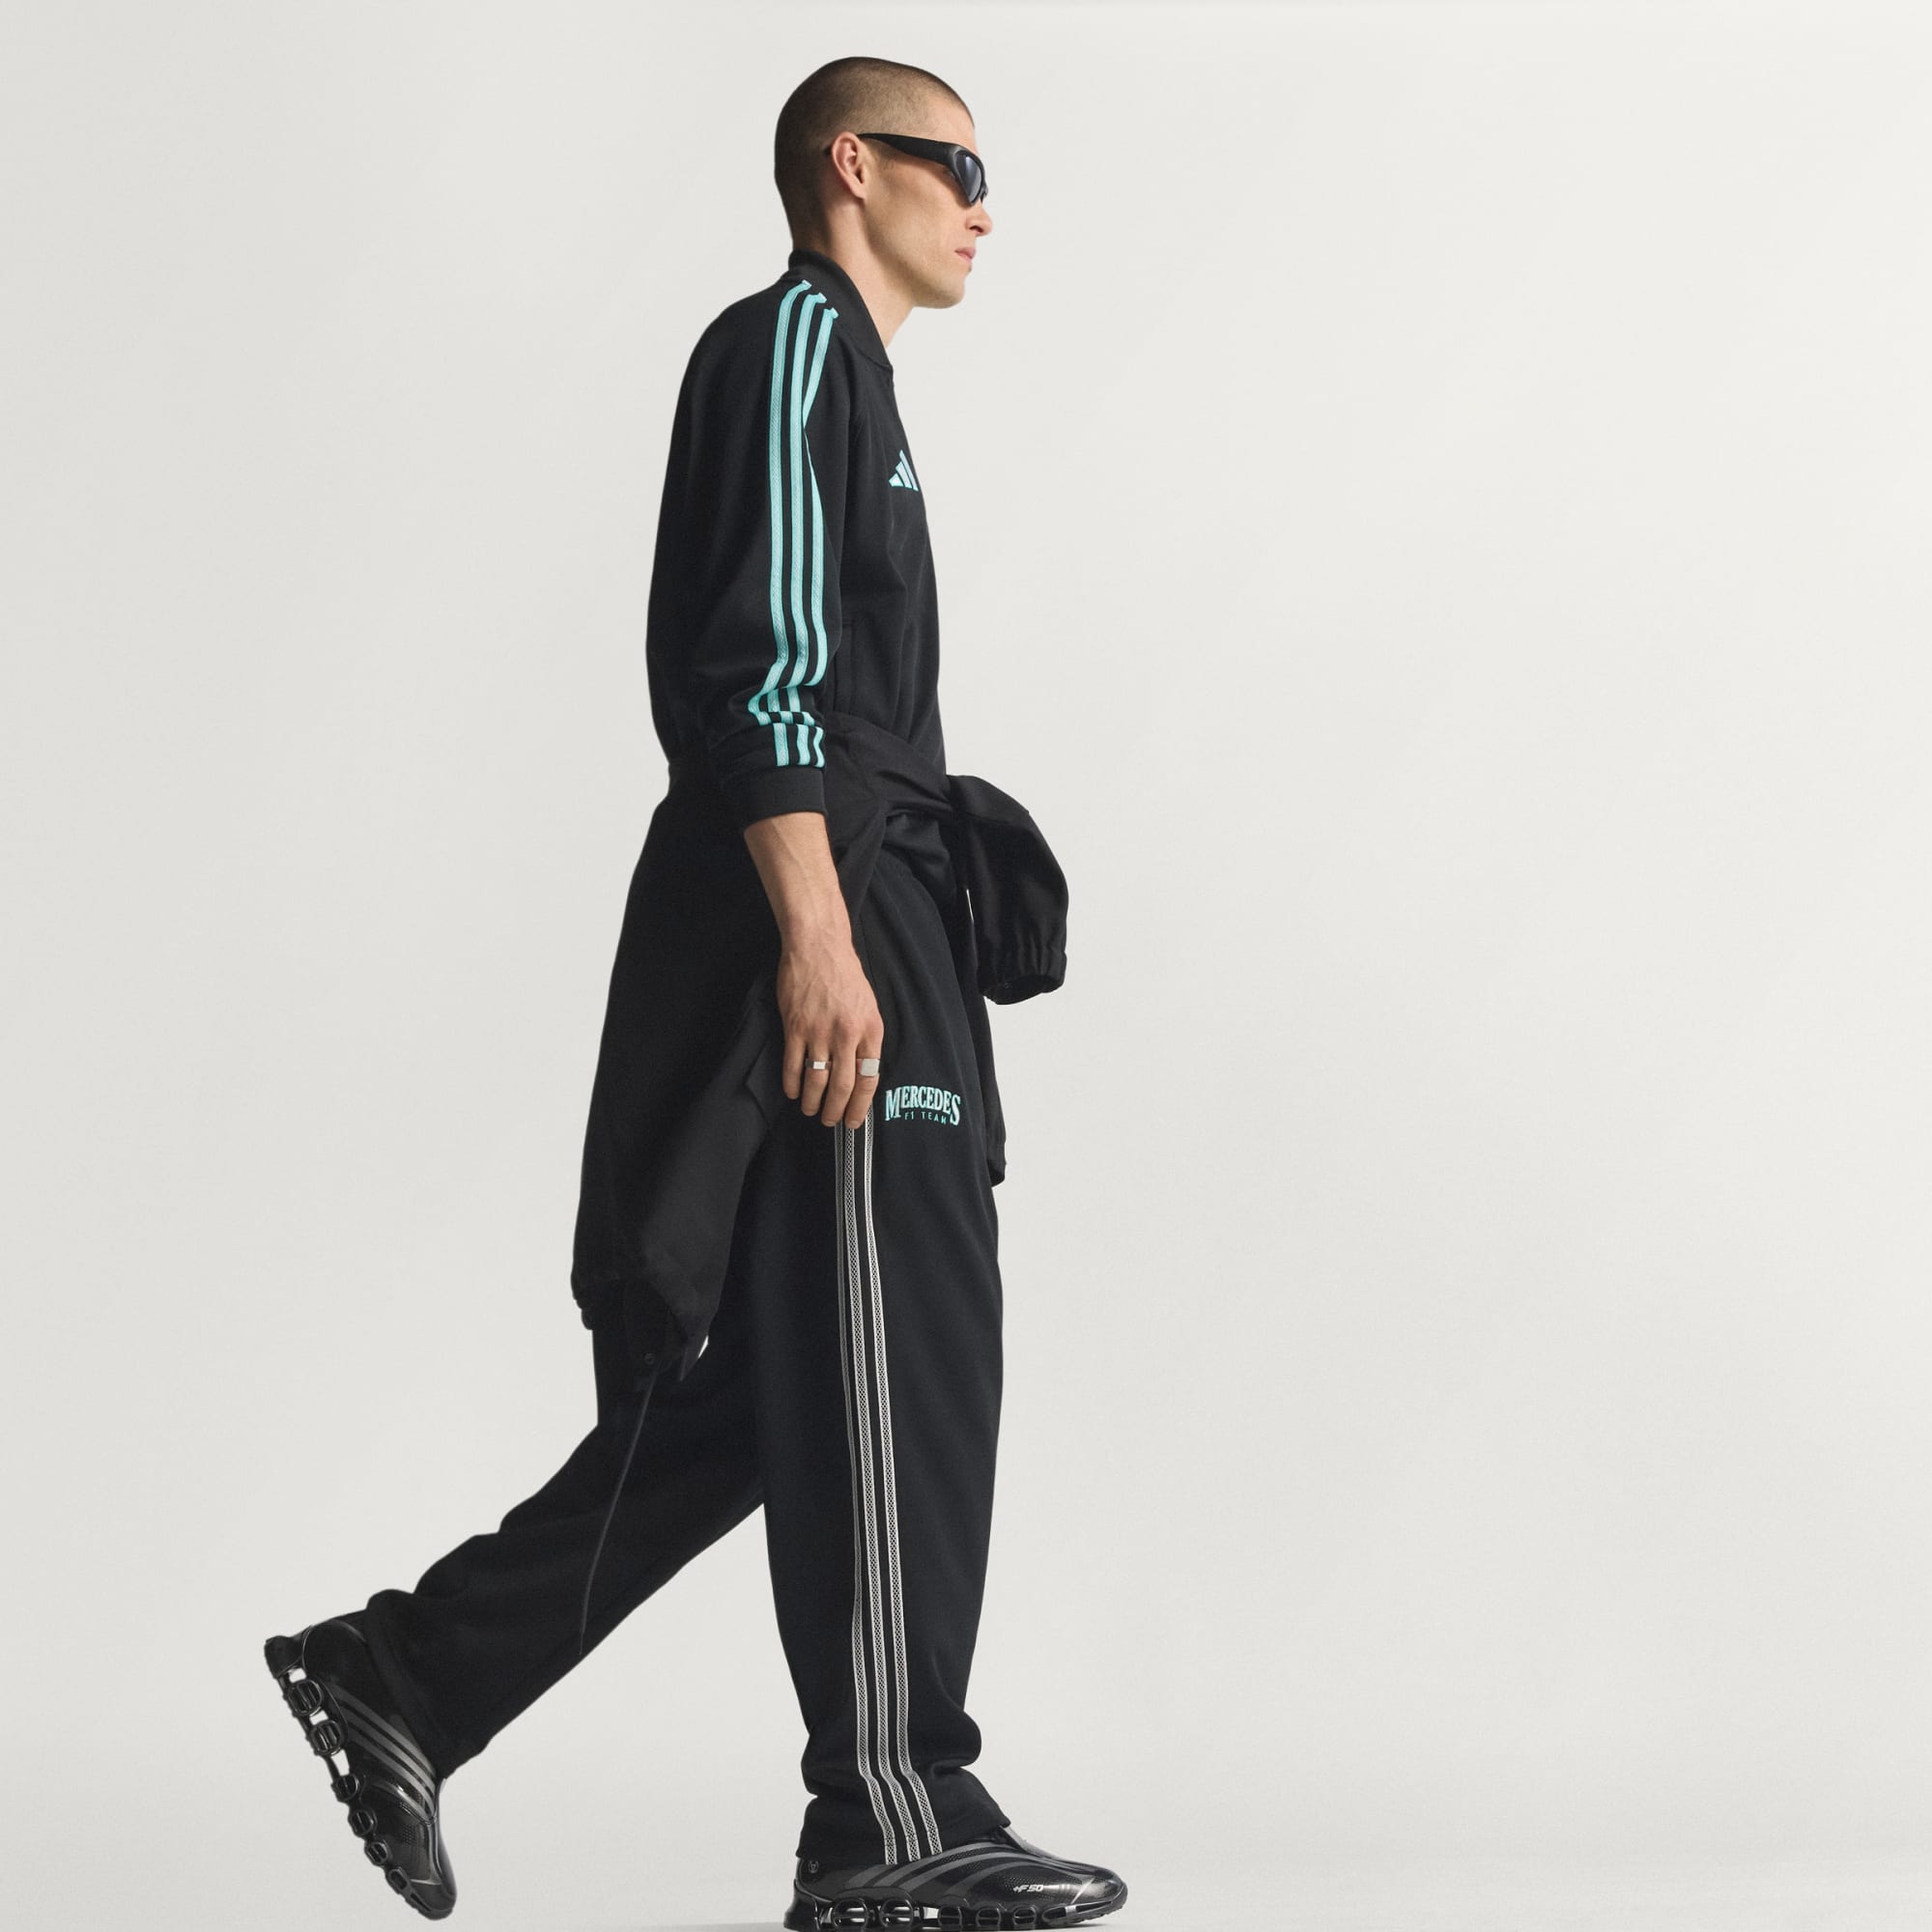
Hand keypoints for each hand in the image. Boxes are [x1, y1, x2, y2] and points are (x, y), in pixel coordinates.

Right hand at [776, 931, 883, 1127]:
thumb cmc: (844, 975)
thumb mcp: (869, 1006)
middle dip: (835, 1111)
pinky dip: (791, 1084)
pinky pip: (792, 1065)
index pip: (868, 1080)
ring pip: (816, 1081)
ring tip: (811, 1110)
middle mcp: (847, 1034)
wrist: (818, 947)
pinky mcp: (795, 1026)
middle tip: (830, 1122)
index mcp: (871, 1030)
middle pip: (842, 1087)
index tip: (854, 1120)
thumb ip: (866, 1038)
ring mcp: (819, 1032)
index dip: (860, 1106)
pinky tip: (792, 1092)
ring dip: (813, 1102)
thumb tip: (862, 1072)